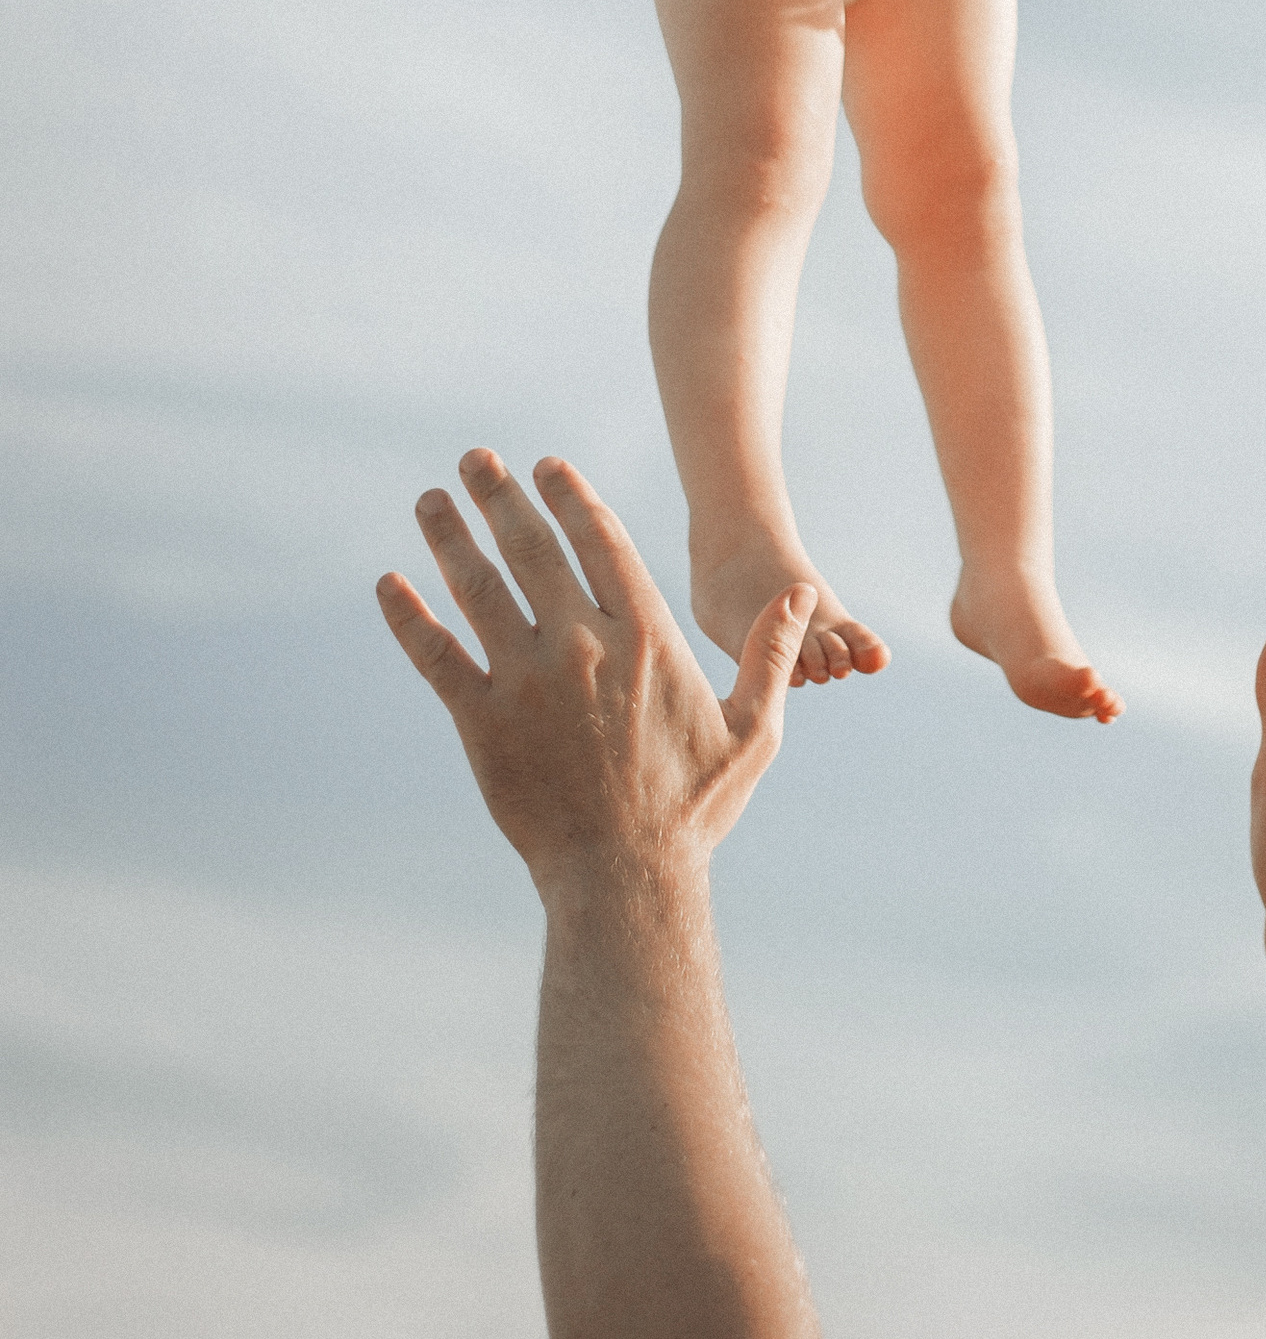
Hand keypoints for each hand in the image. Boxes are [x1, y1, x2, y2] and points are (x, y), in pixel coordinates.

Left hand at [377, 449, 809, 900]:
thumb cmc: (693, 810)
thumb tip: (802, 594)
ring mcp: (528, 682)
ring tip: (430, 500)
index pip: (601, 543)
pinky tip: (389, 583)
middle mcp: (584, 646)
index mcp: (646, 639)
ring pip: (479, 588)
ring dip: (451, 537)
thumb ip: (770, 656)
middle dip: (502, 495)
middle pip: (533, 548)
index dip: (572, 496)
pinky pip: (437, 657)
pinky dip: (409, 617)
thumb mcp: (752, 730)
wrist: (625, 881)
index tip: (547, 465)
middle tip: (475, 457)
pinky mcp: (482, 723)